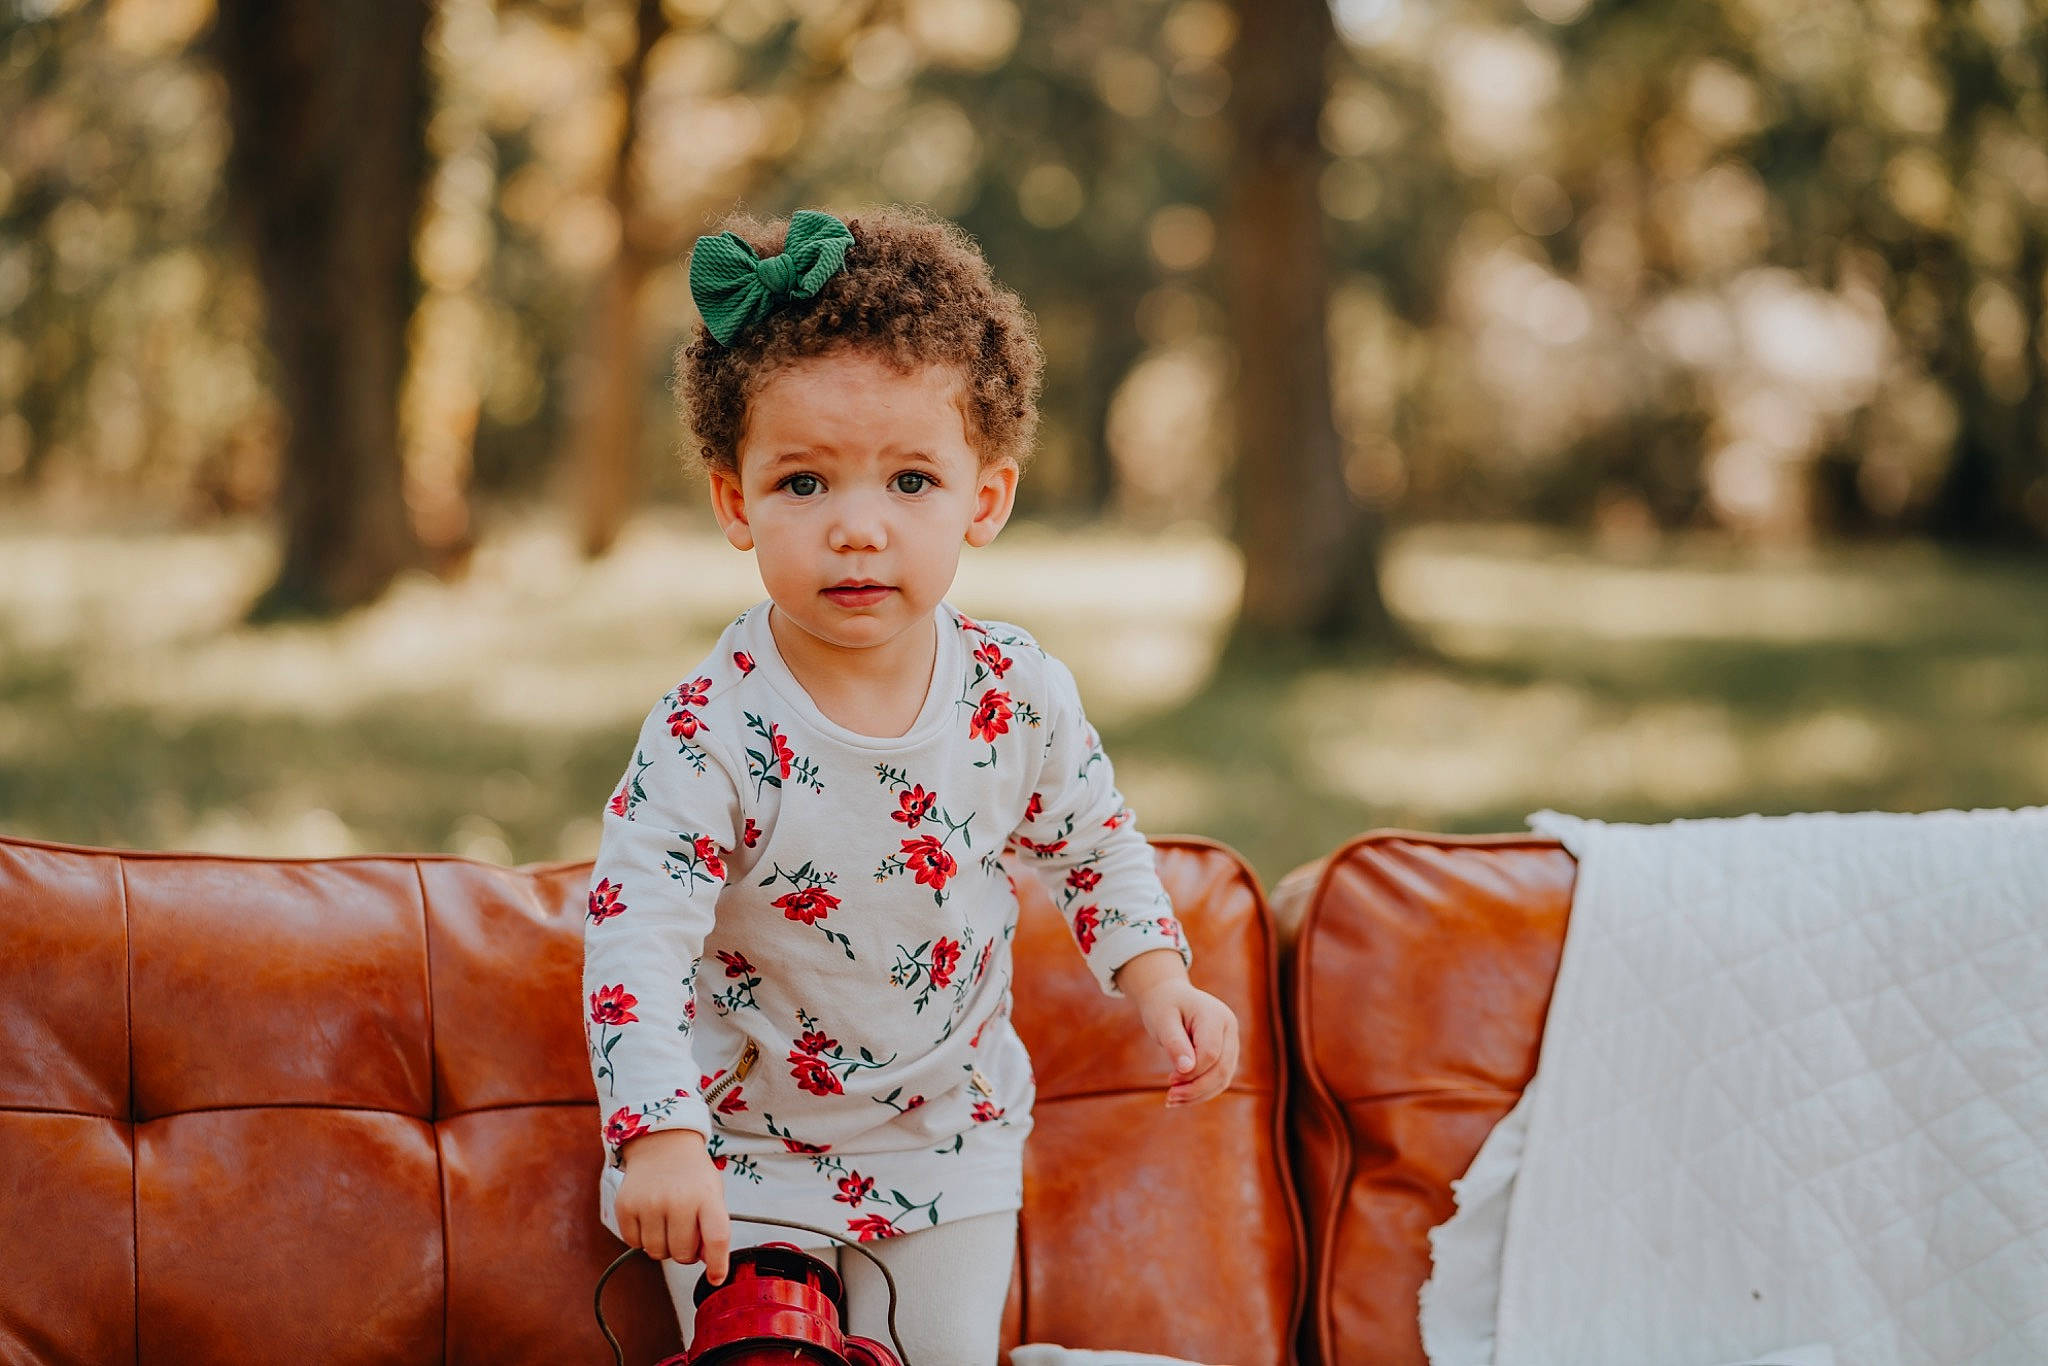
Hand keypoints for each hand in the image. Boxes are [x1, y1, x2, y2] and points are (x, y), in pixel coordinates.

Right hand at [615, 1128, 731, 1283]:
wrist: (661, 1143)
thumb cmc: (691, 1173)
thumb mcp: (712, 1193)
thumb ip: (714, 1227)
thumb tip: (708, 1263)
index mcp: (707, 1196)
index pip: (717, 1238)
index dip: (718, 1264)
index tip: (717, 1278)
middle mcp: (678, 1199)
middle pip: (683, 1254)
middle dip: (686, 1251)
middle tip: (685, 1232)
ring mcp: (649, 1203)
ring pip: (657, 1253)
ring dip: (663, 1246)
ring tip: (667, 1222)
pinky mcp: (626, 1206)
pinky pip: (634, 1244)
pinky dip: (642, 1238)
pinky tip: (650, 1218)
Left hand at [1118, 953, 1238, 1106]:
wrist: (1170, 996)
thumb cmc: (1163, 1006)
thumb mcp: (1162, 1021)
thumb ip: (1175, 1043)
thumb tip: (1187, 1070)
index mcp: (1216, 1015)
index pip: (1210, 1053)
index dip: (1192, 1072)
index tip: (1169, 1080)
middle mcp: (1230, 1027)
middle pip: (1222, 1068)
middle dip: (1196, 1088)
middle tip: (1169, 1098)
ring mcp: (1232, 1041)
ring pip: (1224, 1078)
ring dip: (1199, 1094)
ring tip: (1172, 1101)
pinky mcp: (1227, 1053)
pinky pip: (1219, 1078)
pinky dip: (1202, 1091)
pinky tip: (1181, 1097)